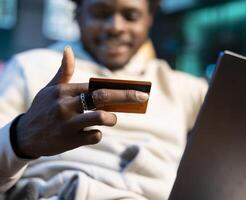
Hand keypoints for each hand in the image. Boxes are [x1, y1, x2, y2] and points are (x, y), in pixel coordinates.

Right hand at [16, 47, 148, 157]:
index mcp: (64, 90)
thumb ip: (64, 71)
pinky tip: (89, 133)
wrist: (25, 136)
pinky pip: (95, 136)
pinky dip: (97, 134)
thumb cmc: (42, 108)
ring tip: (111, 118)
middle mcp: (66, 105)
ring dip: (112, 118)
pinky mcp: (71, 140)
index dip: (118, 87)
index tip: (136, 89)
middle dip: (126, 96)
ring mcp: (69, 123)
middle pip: (103, 97)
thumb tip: (68, 49)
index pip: (96, 85)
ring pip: (101, 118)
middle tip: (143, 97)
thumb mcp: (50, 89)